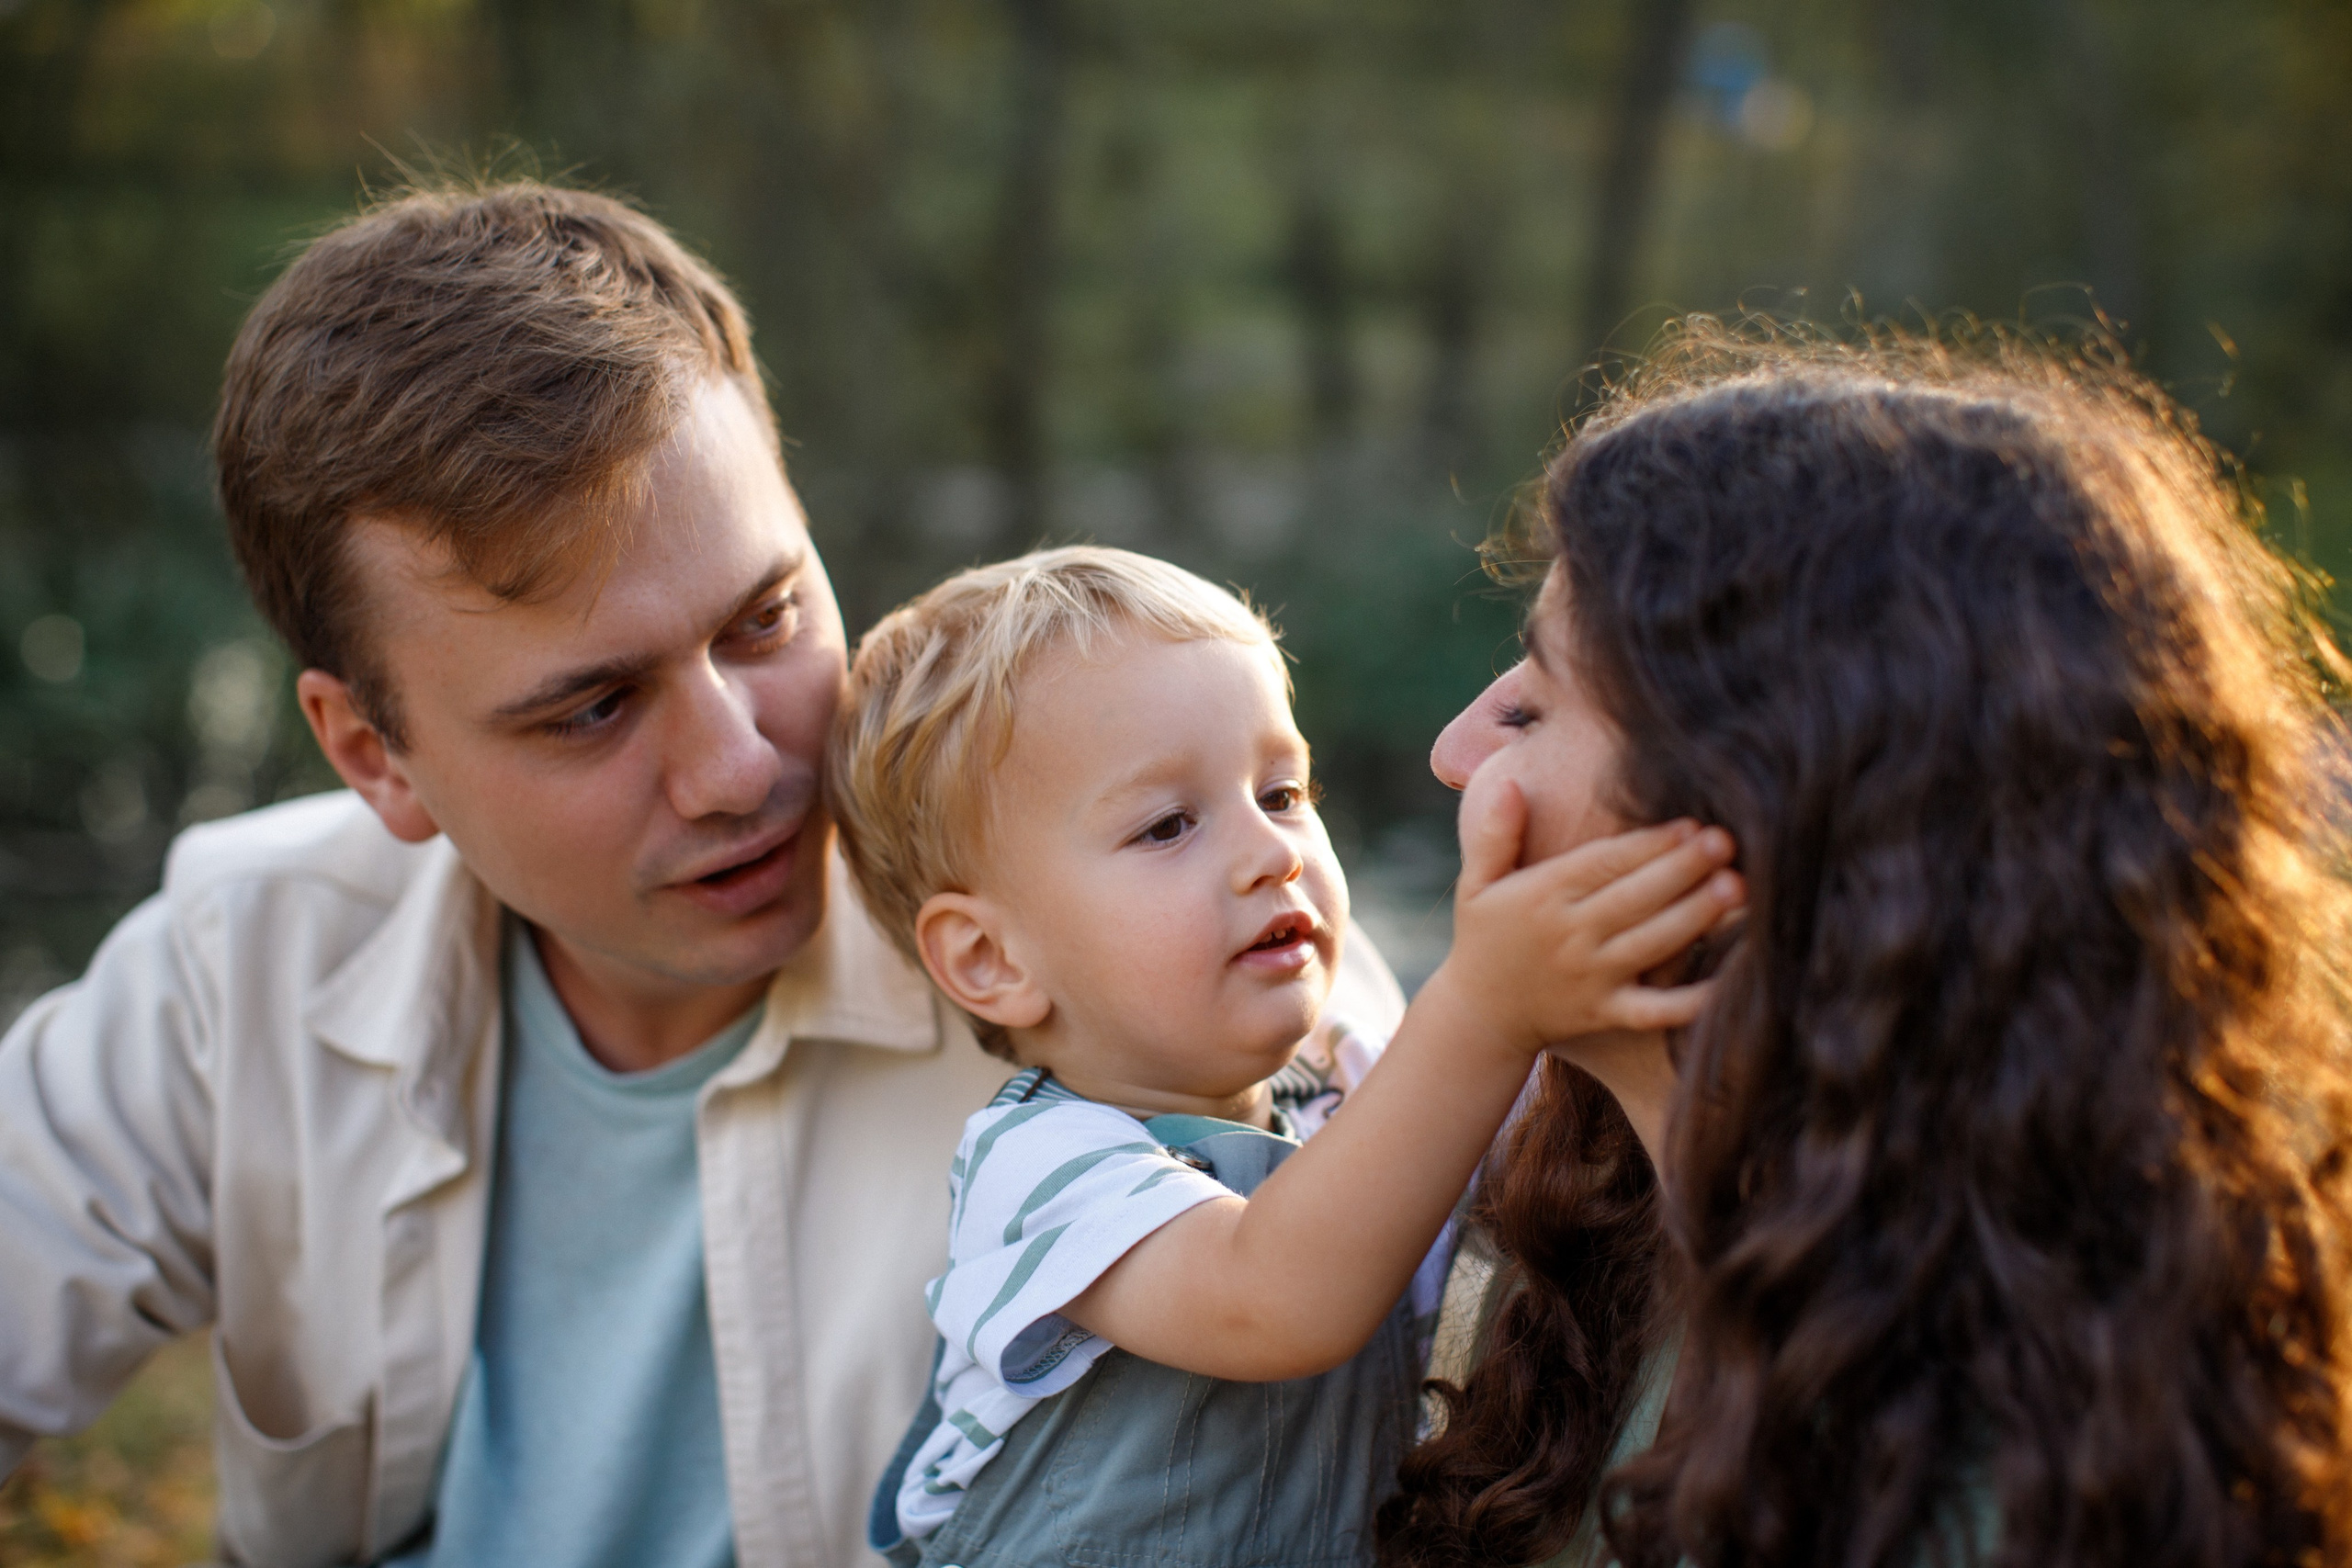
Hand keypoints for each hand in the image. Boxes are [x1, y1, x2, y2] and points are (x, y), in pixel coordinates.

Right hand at [1427, 774, 1743, 1054]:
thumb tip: (1508, 784)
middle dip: (1684, 868)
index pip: (1604, 863)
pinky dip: (1692, 1000)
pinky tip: (1730, 979)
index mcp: (1544, 896)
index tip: (1690, 823)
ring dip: (1696, 915)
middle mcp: (1570, 935)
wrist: (1478, 1017)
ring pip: (1652, 943)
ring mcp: (1591, 977)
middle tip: (1727, 842)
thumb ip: (1492, 834)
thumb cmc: (1484, 939)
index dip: (1650, 843)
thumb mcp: (1475, 883)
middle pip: (1637, 897)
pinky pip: (1654, 1009)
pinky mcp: (1606, 1013)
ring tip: (1736, 888)